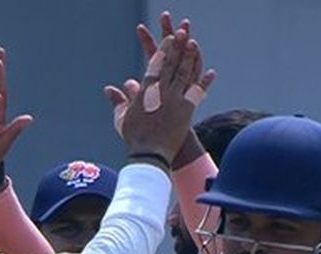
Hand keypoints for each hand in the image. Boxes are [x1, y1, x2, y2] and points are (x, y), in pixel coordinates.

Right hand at [105, 15, 215, 157]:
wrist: (149, 155)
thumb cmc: (134, 137)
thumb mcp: (122, 118)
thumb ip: (118, 101)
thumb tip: (109, 89)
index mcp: (145, 91)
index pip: (156, 65)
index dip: (164, 50)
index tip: (169, 39)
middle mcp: (161, 92)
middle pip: (171, 64)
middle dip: (177, 47)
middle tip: (183, 33)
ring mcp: (175, 100)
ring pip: (184, 74)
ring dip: (190, 58)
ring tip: (194, 45)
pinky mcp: (186, 111)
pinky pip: (197, 93)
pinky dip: (204, 82)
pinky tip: (211, 72)